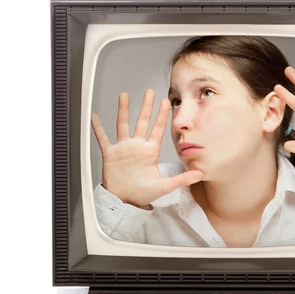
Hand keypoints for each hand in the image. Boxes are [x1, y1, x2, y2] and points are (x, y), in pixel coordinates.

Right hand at [91, 89, 202, 208]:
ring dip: (123, 110)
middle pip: (142, 121)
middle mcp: (137, 146)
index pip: (158, 129)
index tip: (166, 102)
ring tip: (124, 95)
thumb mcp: (165, 186)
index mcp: (150, 151)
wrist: (124, 201)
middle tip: (150, 92)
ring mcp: (123, 148)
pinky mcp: (110, 154)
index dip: (162, 115)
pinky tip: (94, 117)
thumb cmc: (143, 193)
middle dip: (146, 106)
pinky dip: (98, 128)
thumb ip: (182, 179)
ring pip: (123, 125)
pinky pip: (103, 139)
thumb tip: (200, 174)